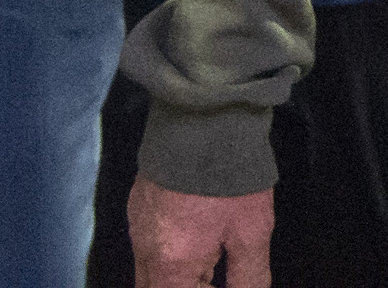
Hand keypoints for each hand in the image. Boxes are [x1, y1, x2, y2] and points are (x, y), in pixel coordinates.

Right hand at [127, 177, 273, 287]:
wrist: (205, 116)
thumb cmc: (231, 179)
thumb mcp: (251, 233)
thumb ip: (248, 277)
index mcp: (170, 265)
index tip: (222, 281)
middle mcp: (144, 250)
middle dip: (185, 285)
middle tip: (213, 275)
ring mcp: (137, 225)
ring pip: (148, 272)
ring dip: (177, 274)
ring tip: (210, 258)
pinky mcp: (138, 204)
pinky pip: (147, 245)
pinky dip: (168, 252)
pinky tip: (194, 236)